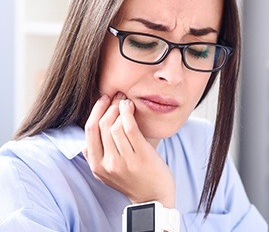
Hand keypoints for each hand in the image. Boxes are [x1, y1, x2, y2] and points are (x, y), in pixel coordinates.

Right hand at [83, 93, 175, 207]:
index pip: (89, 131)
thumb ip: (96, 154)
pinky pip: (130, 127)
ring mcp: (124, 160)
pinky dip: (128, 113)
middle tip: (117, 96)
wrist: (153, 198)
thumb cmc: (132, 180)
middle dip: (109, 106)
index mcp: (96, 166)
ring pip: (115, 125)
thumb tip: (89, 133)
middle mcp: (107, 164)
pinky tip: (130, 107)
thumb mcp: (107, 172)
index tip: (103, 100)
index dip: (95, 111)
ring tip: (125, 101)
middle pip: (102, 125)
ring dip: (120, 107)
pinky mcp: (140, 155)